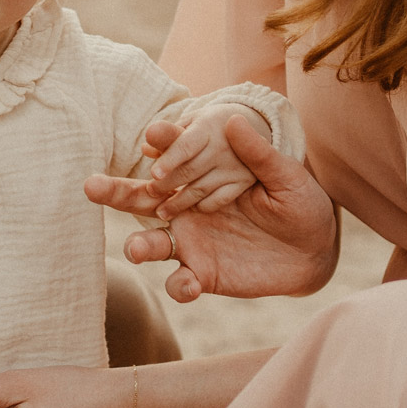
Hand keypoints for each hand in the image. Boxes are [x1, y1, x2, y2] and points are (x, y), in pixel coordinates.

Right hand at [86, 113, 336, 301]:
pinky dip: (178, 286)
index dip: (161, 146)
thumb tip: (236, 121)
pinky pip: (180, 283)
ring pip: (151, 244)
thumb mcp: (286, 177)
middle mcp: (186, 210)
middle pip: (142, 200)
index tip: (153, 135)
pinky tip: (186, 284)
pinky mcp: (202, 275)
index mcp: (202, 179)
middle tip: (90, 186)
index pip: (173, 159)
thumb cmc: (301, 204)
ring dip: (139, 246)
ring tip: (136, 249)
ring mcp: (191, 244)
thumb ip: (259, 155)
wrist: (316, 251)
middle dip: (114, 192)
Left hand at [145, 101, 260, 215]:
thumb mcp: (190, 122)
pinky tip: (189, 208)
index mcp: (206, 127)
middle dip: (167, 184)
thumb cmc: (208, 126)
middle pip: (190, 170)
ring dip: (179, 203)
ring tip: (161, 211)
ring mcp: (234, 166)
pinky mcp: (242, 182)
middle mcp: (222, 147)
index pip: (185, 146)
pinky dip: (202, 206)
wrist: (250, 127)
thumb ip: (168, 136)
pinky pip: (218, 200)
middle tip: (151, 191)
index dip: (169, 160)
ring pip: (201, 189)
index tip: (154, 174)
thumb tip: (146, 149)